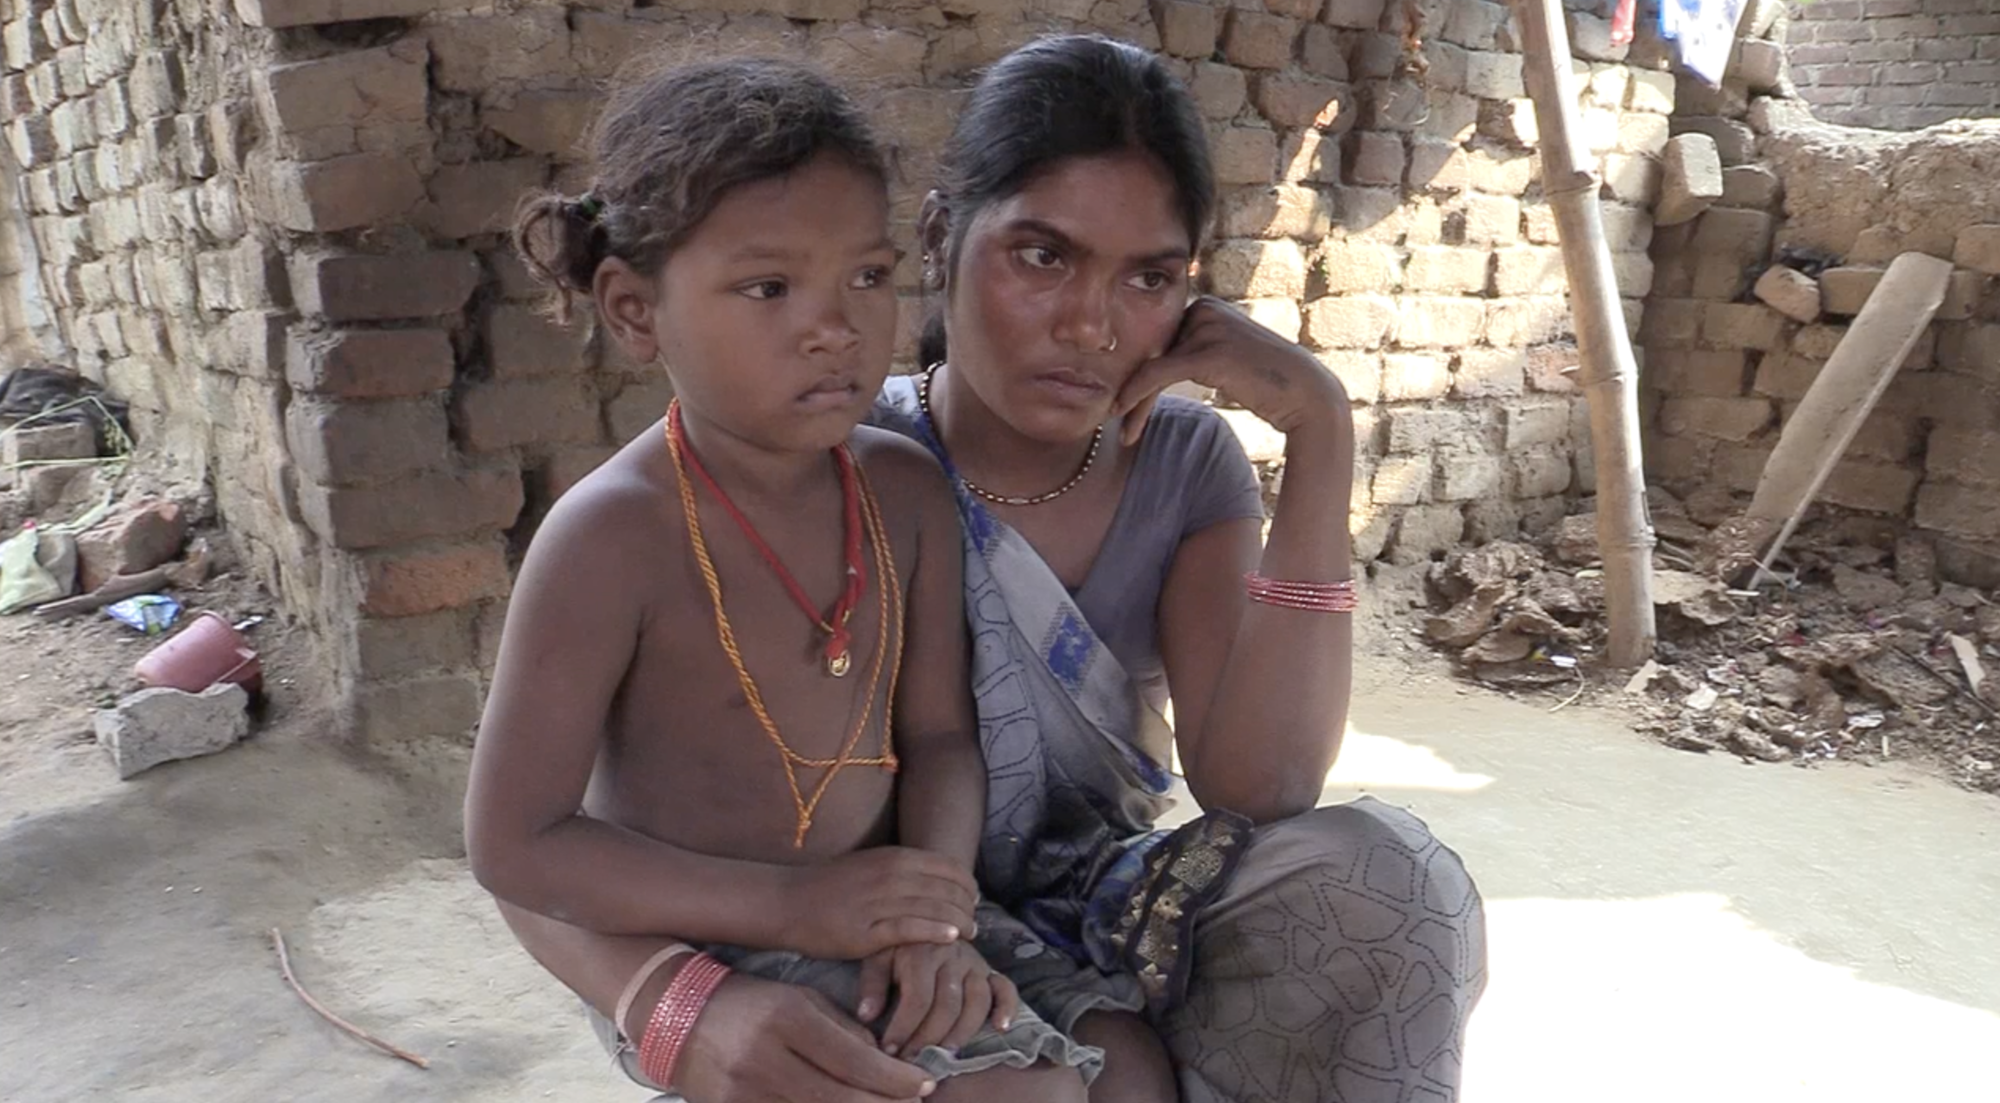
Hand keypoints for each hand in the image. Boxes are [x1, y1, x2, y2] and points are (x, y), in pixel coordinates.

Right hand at [677, 974, 937, 1102]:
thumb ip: (842, 1030)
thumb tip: (883, 1063)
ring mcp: (744, 1090)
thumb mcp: (798, 1000)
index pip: (854, 1059)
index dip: (895, 1079)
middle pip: (840, 1097)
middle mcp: (765, 1056)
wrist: (676, 1015)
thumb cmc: (750, 1002)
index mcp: (788, 1019)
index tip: (926, 1085)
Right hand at [780, 848, 978, 959]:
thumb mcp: (870, 864)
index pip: (947, 867)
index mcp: (893, 857)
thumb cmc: (829, 886)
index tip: (973, 897)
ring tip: (970, 933)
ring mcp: (879, 902)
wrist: (787, 901)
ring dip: (959, 922)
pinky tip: (950, 939)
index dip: (967, 883)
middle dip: (967, 905)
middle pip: (946, 889)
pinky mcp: (867, 931)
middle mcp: (890, 876)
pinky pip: (911, 929)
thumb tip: (934, 877)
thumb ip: (901, 869)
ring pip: (934, 909)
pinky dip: (935, 932)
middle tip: (976, 921)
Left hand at [856, 941, 1019, 1057]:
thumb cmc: (897, 944)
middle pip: (947, 1005)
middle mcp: (952, 956)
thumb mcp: (877, 954)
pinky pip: (1006, 988)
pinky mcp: (989, 969)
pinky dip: (1007, 1008)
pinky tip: (1001, 1028)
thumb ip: (872, 983)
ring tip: (945, 1055)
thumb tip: (866, 1016)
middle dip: (928, 1038)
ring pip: (976, 1002)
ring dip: (962, 1033)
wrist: (925, 916)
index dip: (904, 1028)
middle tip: (913, 1059)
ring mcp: (974, 963)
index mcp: (922, 952)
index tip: (889, 1049)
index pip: (918, 997)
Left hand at [1114, 295, 1350, 445]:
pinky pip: (1158, 374)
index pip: (1159, 341)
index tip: (1122, 403)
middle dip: (1132, 388)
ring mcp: (1207, 328)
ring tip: (1122, 430)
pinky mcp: (1209, 352)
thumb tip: (1159, 364)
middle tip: (1115, 418)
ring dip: (1132, 400)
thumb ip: (1196, 353)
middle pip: (1152, 351)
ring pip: (1151, 365)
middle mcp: (1204, 309)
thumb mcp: (1226, 359)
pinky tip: (1123, 417)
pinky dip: (1137, 397)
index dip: (1139, 374)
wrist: (1306, 394)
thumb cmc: (1267, 385)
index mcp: (1206, 307)